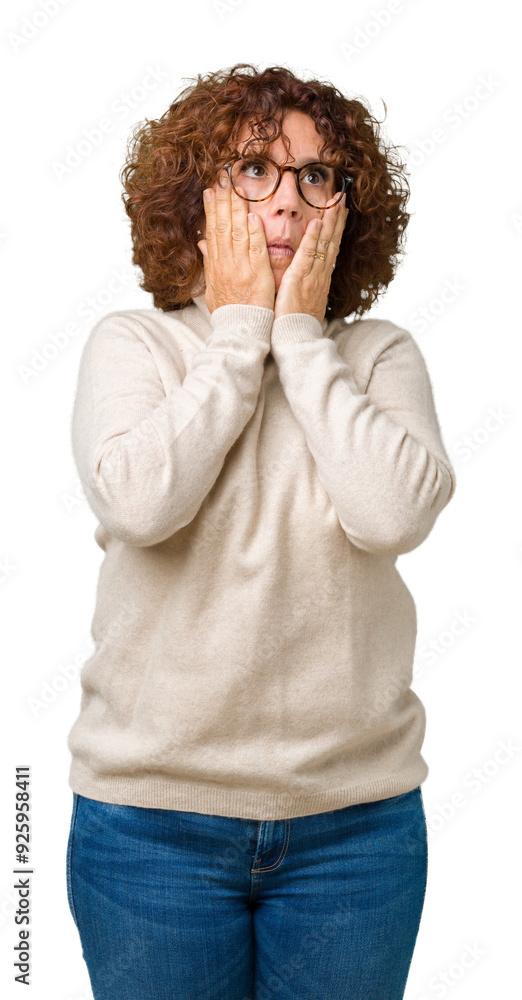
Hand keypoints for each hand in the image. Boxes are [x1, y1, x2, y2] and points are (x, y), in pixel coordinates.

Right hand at [197, 170, 274, 312]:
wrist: (240, 330)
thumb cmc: (230, 311)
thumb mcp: (212, 288)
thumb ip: (209, 264)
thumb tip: (202, 244)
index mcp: (216, 266)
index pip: (213, 231)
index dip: (211, 209)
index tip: (210, 190)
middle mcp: (225, 264)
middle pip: (222, 227)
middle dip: (221, 201)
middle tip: (222, 179)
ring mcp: (241, 268)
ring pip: (237, 234)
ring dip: (236, 210)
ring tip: (236, 189)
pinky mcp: (256, 275)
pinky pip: (254, 251)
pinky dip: (253, 234)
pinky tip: (252, 216)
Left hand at [273, 195, 348, 322]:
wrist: (296, 338)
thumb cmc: (295, 323)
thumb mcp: (303, 300)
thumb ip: (304, 285)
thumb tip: (303, 277)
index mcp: (320, 278)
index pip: (331, 248)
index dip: (336, 228)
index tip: (341, 211)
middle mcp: (320, 274)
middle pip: (332, 241)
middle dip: (338, 218)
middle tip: (343, 196)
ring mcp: (313, 276)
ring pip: (324, 244)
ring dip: (330, 221)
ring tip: (335, 201)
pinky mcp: (300, 279)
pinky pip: (308, 255)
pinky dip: (313, 238)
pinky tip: (317, 221)